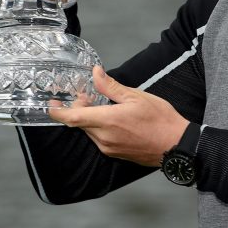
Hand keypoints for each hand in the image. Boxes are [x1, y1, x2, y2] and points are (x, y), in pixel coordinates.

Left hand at [50, 66, 188, 166]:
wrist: (175, 145)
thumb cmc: (159, 119)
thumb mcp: (136, 96)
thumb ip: (111, 86)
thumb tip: (95, 73)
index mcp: (107, 121)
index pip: (72, 119)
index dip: (57, 112)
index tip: (52, 104)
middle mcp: (103, 138)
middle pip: (80, 123)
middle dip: (78, 109)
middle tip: (84, 95)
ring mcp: (109, 148)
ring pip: (89, 131)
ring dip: (89, 118)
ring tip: (99, 105)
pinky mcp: (115, 153)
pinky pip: (99, 139)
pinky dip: (98, 127)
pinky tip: (110, 118)